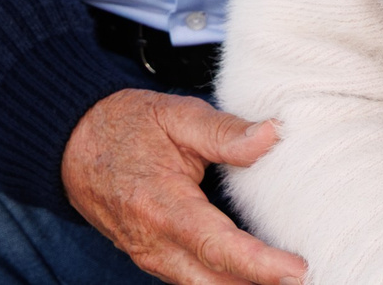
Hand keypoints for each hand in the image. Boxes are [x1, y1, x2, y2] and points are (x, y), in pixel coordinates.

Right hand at [62, 88, 307, 284]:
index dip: (259, 264)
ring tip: (289, 282)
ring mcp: (152, 256)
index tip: (297, 270)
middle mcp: (155, 243)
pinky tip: (256, 279)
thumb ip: (224, 131)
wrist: (73, 145)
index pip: (217, 246)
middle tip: (309, 281)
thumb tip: (271, 135)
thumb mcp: (174, 115)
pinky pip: (193, 282)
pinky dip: (225, 284)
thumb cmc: (125, 127)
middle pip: (213, 284)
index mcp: (162, 206)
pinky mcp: (155, 259)